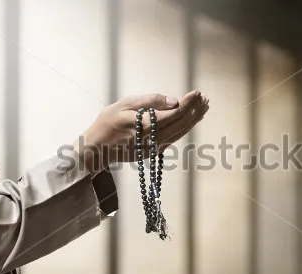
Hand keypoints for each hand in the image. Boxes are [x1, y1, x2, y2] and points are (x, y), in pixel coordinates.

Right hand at [75, 90, 208, 174]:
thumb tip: (173, 101)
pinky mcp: (153, 152)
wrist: (97, 148)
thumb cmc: (107, 122)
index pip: (173, 114)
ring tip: (203, 108)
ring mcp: (153, 148)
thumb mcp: (123, 104)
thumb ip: (149, 101)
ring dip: (193, 120)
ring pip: (179, 133)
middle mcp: (152, 139)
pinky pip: (173, 138)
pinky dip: (184, 128)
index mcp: (144, 125)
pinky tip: (191, 120)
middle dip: (195, 111)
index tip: (197, 93)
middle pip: (181, 124)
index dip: (188, 103)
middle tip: (205, 99)